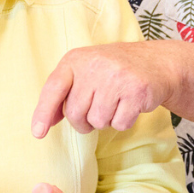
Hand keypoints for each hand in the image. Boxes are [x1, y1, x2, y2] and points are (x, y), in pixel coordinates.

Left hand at [31, 43, 174, 136]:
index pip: (54, 88)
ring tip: (116, 103)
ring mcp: (116, 77)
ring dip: (106, 120)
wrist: (156, 62)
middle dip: (84, 121)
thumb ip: (64, 95)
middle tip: (97, 109)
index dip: (44, 112)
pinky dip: (124, 121)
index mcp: (76, 59)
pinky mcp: (136, 91)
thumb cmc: (113, 72)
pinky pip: (119, 124)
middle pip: (76, 113)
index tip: (38, 133)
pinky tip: (129, 105)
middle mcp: (94, 65)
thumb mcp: (85, 73)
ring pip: (98, 121)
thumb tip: (43, 124)